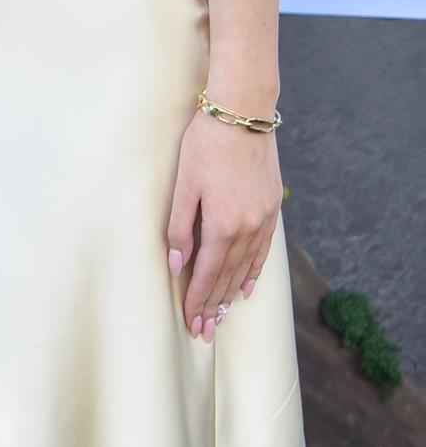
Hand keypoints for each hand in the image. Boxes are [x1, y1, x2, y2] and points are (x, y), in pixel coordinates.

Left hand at [165, 110, 280, 341]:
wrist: (243, 115)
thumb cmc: (205, 145)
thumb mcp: (184, 185)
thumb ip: (180, 227)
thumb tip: (176, 264)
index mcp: (223, 225)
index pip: (208, 274)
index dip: (199, 300)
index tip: (192, 323)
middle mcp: (248, 228)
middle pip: (229, 277)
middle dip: (215, 305)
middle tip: (205, 331)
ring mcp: (263, 220)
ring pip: (247, 267)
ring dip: (234, 294)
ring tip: (223, 316)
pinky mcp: (271, 209)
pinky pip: (263, 251)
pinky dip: (254, 271)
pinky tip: (249, 286)